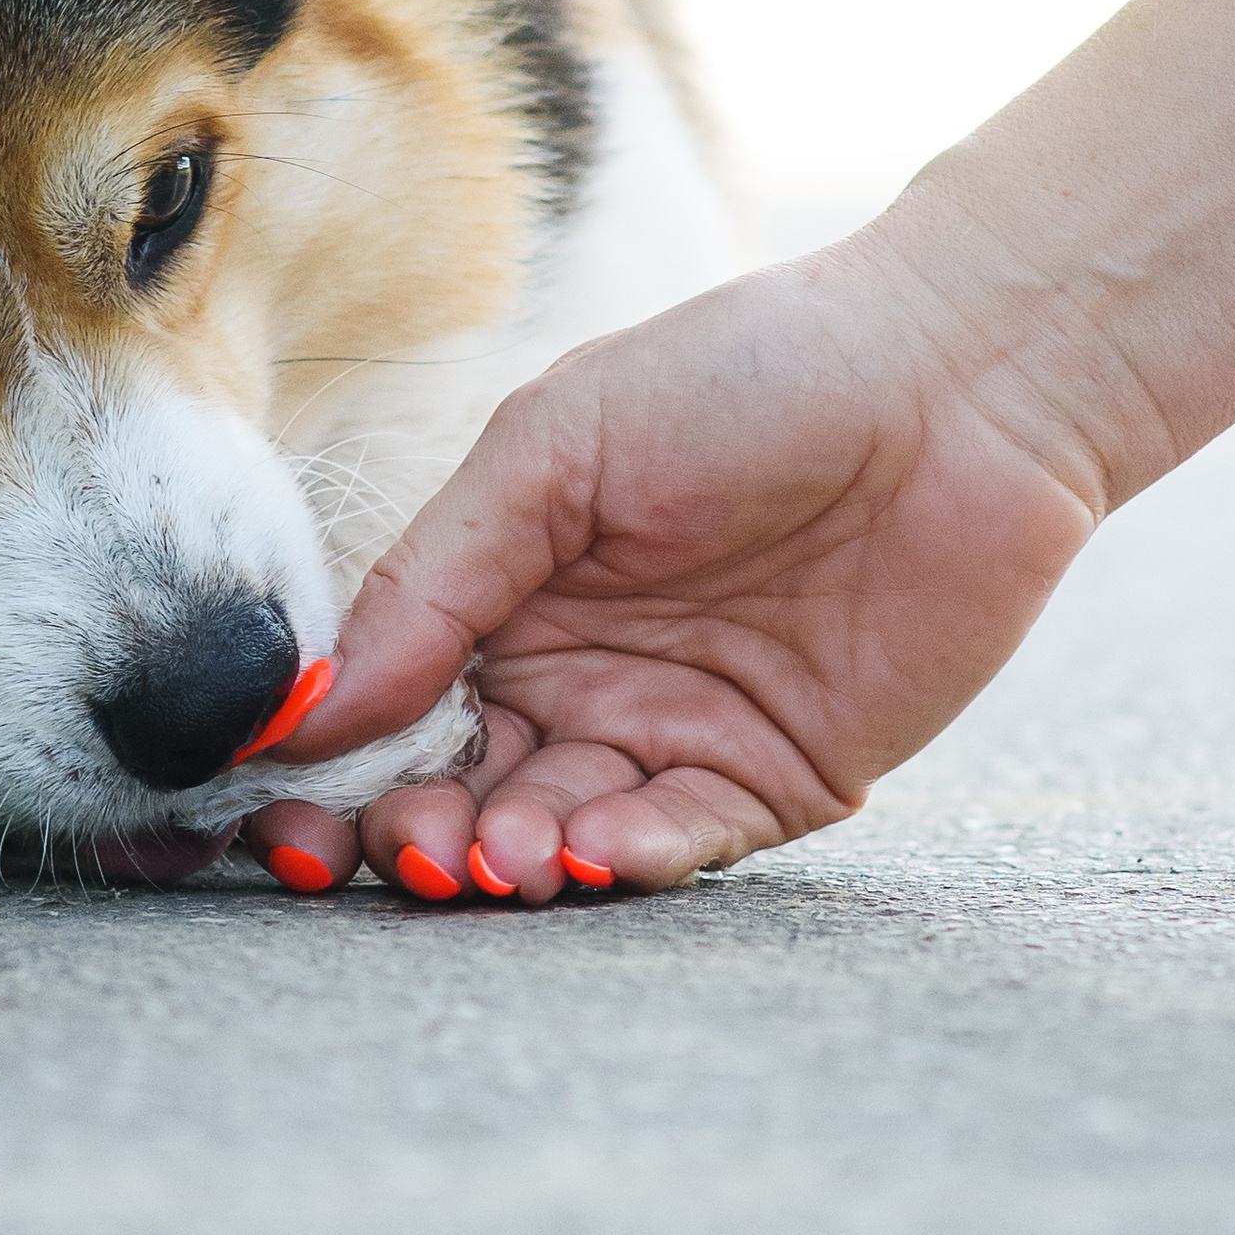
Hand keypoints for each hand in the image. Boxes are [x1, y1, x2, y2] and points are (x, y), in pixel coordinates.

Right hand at [244, 216, 1109, 900]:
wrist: (955, 380)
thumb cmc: (742, 375)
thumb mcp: (553, 446)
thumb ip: (435, 576)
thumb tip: (310, 706)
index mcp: (507, 593)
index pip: (396, 706)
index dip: (335, 770)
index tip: (280, 816)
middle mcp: (580, 674)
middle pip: (463, 790)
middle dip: (412, 839)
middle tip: (391, 859)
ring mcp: (677, 731)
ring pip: (562, 830)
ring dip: (516, 856)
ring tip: (498, 856)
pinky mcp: (779, 776)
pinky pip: (684, 842)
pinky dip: (629, 858)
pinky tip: (589, 850)